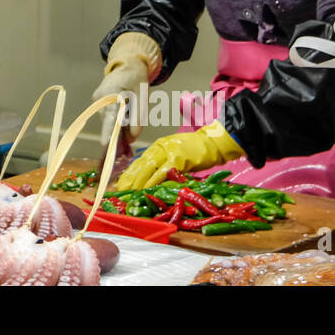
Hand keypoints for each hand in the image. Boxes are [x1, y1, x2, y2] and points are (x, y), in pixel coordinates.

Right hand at [93, 33, 160, 148]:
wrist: (128, 64)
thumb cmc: (137, 79)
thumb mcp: (142, 98)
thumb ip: (138, 118)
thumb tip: (131, 139)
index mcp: (111, 92)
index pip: (110, 116)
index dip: (109, 132)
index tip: (107, 146)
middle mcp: (100, 98)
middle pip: (110, 122)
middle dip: (121, 131)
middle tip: (133, 134)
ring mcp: (97, 101)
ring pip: (110, 121)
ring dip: (121, 124)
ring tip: (132, 111)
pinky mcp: (99, 103)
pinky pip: (109, 117)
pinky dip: (119, 119)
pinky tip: (127, 110)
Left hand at [114, 121, 245, 190]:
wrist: (214, 142)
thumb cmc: (198, 150)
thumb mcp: (177, 153)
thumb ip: (165, 163)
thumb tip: (153, 178)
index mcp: (159, 146)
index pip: (140, 160)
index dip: (130, 172)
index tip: (121, 183)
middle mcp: (160, 147)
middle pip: (140, 164)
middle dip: (129, 178)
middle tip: (120, 190)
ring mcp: (168, 152)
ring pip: (148, 168)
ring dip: (137, 182)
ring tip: (129, 192)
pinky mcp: (178, 159)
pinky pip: (162, 172)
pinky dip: (153, 182)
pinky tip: (146, 189)